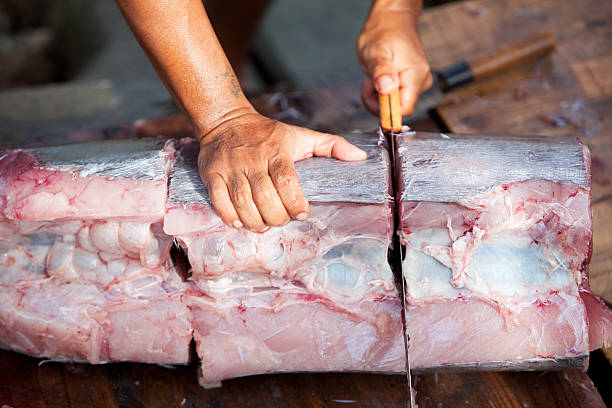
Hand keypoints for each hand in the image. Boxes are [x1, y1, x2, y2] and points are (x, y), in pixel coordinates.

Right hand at [198, 112, 366, 230]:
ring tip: (264, 225)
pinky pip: (219, 201)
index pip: (286, 180)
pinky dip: (230, 217)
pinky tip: (241, 222)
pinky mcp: (212, 174)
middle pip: (265, 197)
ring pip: (242, 202)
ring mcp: (230, 168)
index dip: (295, 202)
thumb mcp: (301, 135)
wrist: (225, 121)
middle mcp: (253, 159)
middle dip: (277, 217)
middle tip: (282, 220)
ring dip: (256, 221)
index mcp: (276, 150)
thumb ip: (332, 146)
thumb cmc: (267, 134)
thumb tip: (359, 158)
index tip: (302, 213)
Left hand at [357, 7, 432, 115]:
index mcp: (415, 76)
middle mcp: (420, 82)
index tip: (373, 97)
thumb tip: (386, 89)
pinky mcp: (410, 83)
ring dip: (378, 95)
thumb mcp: (376, 52)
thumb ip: (381, 72)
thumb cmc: (384, 32)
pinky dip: (382, 91)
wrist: (391, 20)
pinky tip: (379, 77)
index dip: (386, 110)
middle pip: (397, 109)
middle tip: (370, 81)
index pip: (404, 110)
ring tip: (374, 75)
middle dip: (378, 101)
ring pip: (394, 104)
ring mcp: (416, 83)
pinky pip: (394, 97)